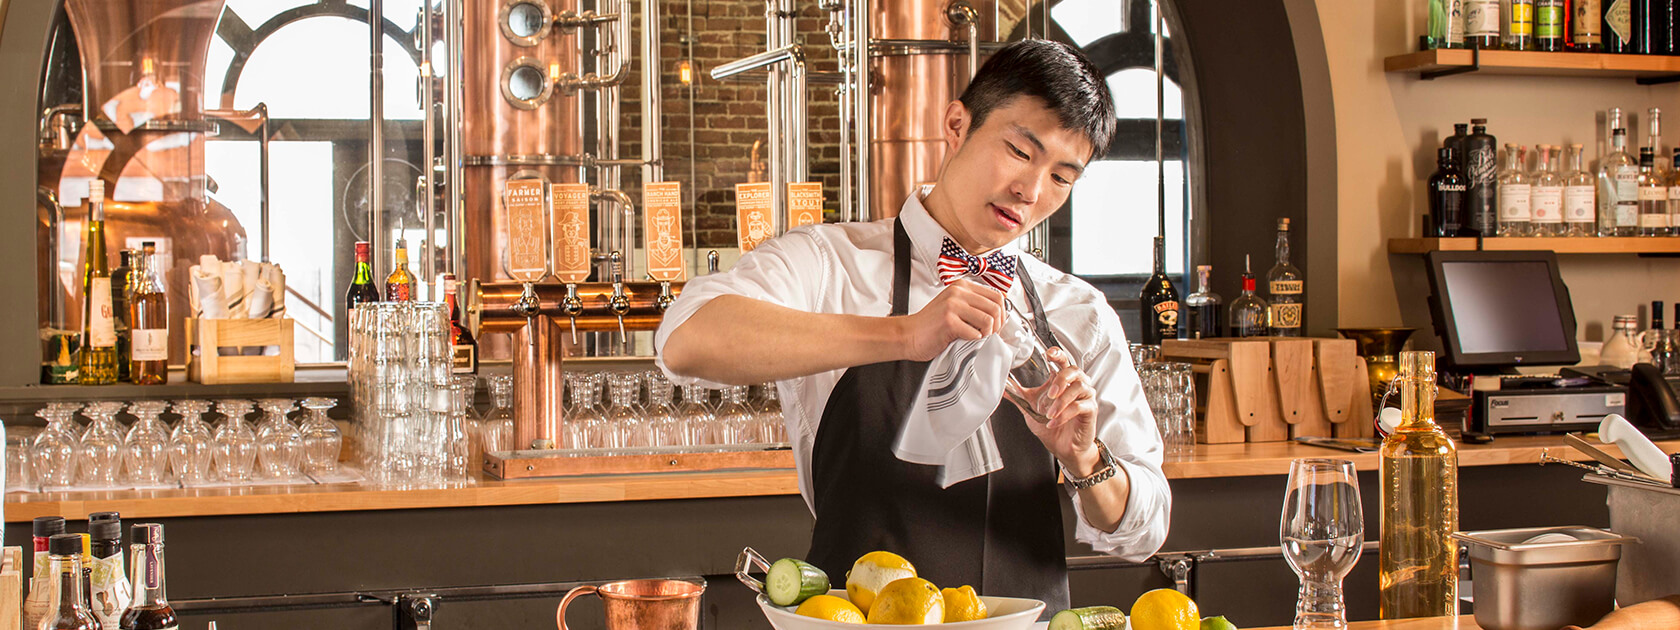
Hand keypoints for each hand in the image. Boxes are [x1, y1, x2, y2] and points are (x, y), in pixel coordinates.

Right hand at [896, 280, 1004, 361]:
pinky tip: (963, 341)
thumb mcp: (955, 307)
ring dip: (986, 334)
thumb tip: (999, 316)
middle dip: (997, 326)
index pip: (997, 296)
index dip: (1002, 314)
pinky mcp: (949, 320)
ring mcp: (953, 305)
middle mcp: (958, 292)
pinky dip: (973, 341)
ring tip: (976, 338)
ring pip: (989, 320)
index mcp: (962, 286)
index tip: (996, 325)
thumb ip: (973, 306)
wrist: (908, 335)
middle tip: (988, 335)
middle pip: (996, 307)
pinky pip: (975, 333)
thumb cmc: (931, 326)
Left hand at [1015, 346, 1101, 474]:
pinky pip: (1079, 407)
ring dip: (1061, 401)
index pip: (1063, 361)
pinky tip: (1053, 422)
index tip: (1048, 354)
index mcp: (1062, 381)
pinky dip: (1064, 415)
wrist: (1063, 448)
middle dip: (1061, 379)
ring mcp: (1085, 397)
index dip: (1057, 354)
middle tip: (1050, 393)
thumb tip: (1004, 387)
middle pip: (1074, 370)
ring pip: (1078, 387)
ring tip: (1049, 414)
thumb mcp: (1031, 409)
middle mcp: (1076, 385)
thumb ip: (1019, 396)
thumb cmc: (1052, 426)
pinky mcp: (1090, 410)